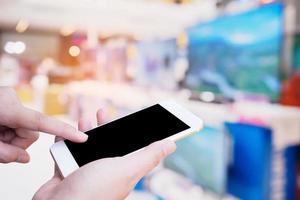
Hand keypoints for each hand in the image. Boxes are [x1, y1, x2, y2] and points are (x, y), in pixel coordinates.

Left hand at [0, 87, 87, 162]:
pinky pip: (19, 121)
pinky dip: (9, 130)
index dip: (64, 131)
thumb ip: (7, 153)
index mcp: (9, 109)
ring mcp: (11, 99)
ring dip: (12, 137)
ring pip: (26, 127)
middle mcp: (14, 100)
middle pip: (32, 130)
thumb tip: (26, 159)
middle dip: (18, 141)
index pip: (42, 122)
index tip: (83, 137)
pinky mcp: (9, 101)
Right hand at [33, 110, 175, 199]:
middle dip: (105, 126)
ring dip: (85, 131)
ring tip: (83, 119)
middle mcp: (105, 171)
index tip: (135, 118)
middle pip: (108, 144)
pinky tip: (66, 132)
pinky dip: (66, 141)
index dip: (135, 132)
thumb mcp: (126, 169)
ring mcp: (85, 172)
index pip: (133, 148)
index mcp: (122, 170)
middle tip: (103, 112)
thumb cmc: (93, 190)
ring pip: (86, 146)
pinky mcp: (67, 172)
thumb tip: (172, 145)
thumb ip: (148, 156)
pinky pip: (67, 152)